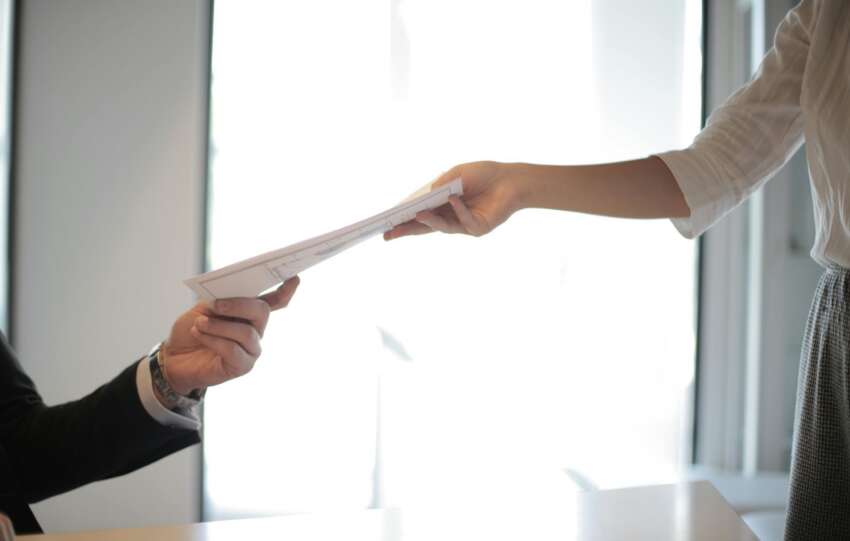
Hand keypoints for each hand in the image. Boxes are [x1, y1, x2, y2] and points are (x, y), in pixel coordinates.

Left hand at [159, 276, 299, 395]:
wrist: (173, 356)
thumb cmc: (192, 329)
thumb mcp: (204, 307)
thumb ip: (220, 298)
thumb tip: (229, 292)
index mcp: (250, 312)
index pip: (275, 301)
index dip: (285, 291)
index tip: (294, 279)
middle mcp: (256, 330)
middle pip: (262, 312)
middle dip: (239, 305)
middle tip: (215, 305)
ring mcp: (251, 349)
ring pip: (246, 332)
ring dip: (219, 326)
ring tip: (200, 323)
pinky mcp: (242, 366)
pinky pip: (233, 350)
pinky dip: (213, 339)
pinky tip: (199, 334)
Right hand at [383, 161, 525, 239]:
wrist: (511, 179)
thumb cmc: (483, 174)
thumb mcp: (457, 174)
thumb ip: (440, 185)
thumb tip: (424, 197)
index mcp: (442, 205)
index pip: (419, 214)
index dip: (403, 219)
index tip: (386, 224)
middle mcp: (450, 217)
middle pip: (425, 226)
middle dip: (406, 230)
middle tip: (389, 234)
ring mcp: (463, 224)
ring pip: (442, 226)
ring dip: (429, 220)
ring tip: (416, 214)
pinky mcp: (478, 228)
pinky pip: (464, 221)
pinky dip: (459, 209)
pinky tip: (453, 199)